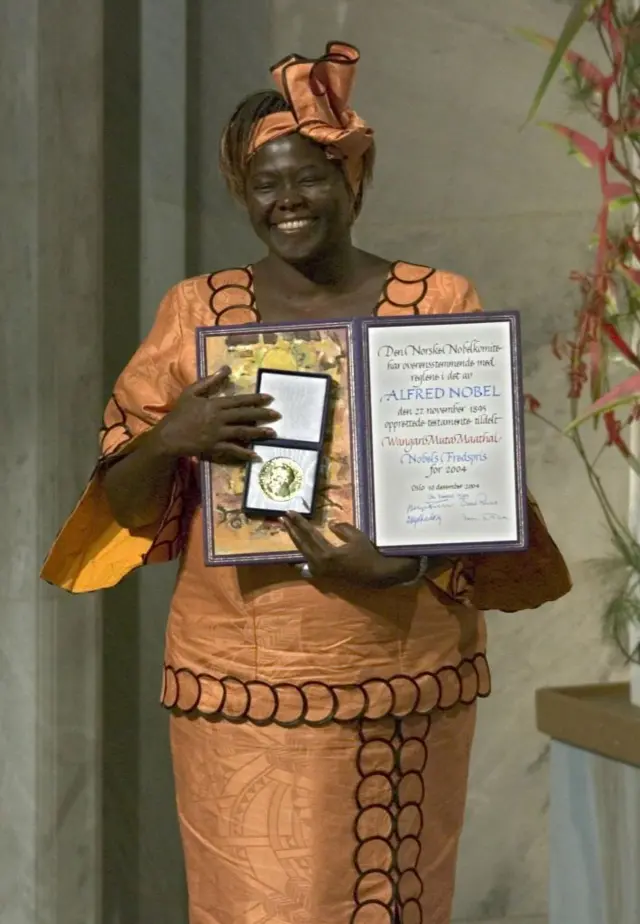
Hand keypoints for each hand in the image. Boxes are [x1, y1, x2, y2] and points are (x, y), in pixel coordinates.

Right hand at [153, 365, 280, 462]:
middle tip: (278, 415)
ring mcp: (217, 433)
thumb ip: (209, 381)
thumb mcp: (191, 392)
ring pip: (242, 432)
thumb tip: (226, 369)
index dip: (256, 399)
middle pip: (245, 415)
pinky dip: (245, 453)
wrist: (168, 436)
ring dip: (259, 432)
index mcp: (214, 404)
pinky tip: (256, 455)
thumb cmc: (179, 413)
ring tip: (273, 433)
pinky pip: (233, 450)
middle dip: (263, 415)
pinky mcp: (214, 447)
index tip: (270, 398)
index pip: (239, 400)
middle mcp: (218, 418)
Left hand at [282, 513, 420, 587]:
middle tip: (283, 519)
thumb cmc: (367, 554)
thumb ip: (342, 529)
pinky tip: (295, 553)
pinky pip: (307, 565)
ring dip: (295, 541)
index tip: (290, 513)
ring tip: (288, 530)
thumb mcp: (357, 537)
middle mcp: (320, 563)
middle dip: (291, 530)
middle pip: (301, 543)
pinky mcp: (323, 575)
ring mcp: (320, 571)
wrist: (375, 575)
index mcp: (327, 553)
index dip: (299, 522)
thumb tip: (330, 525)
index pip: (309, 534)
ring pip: (302, 553)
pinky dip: (301, 557)